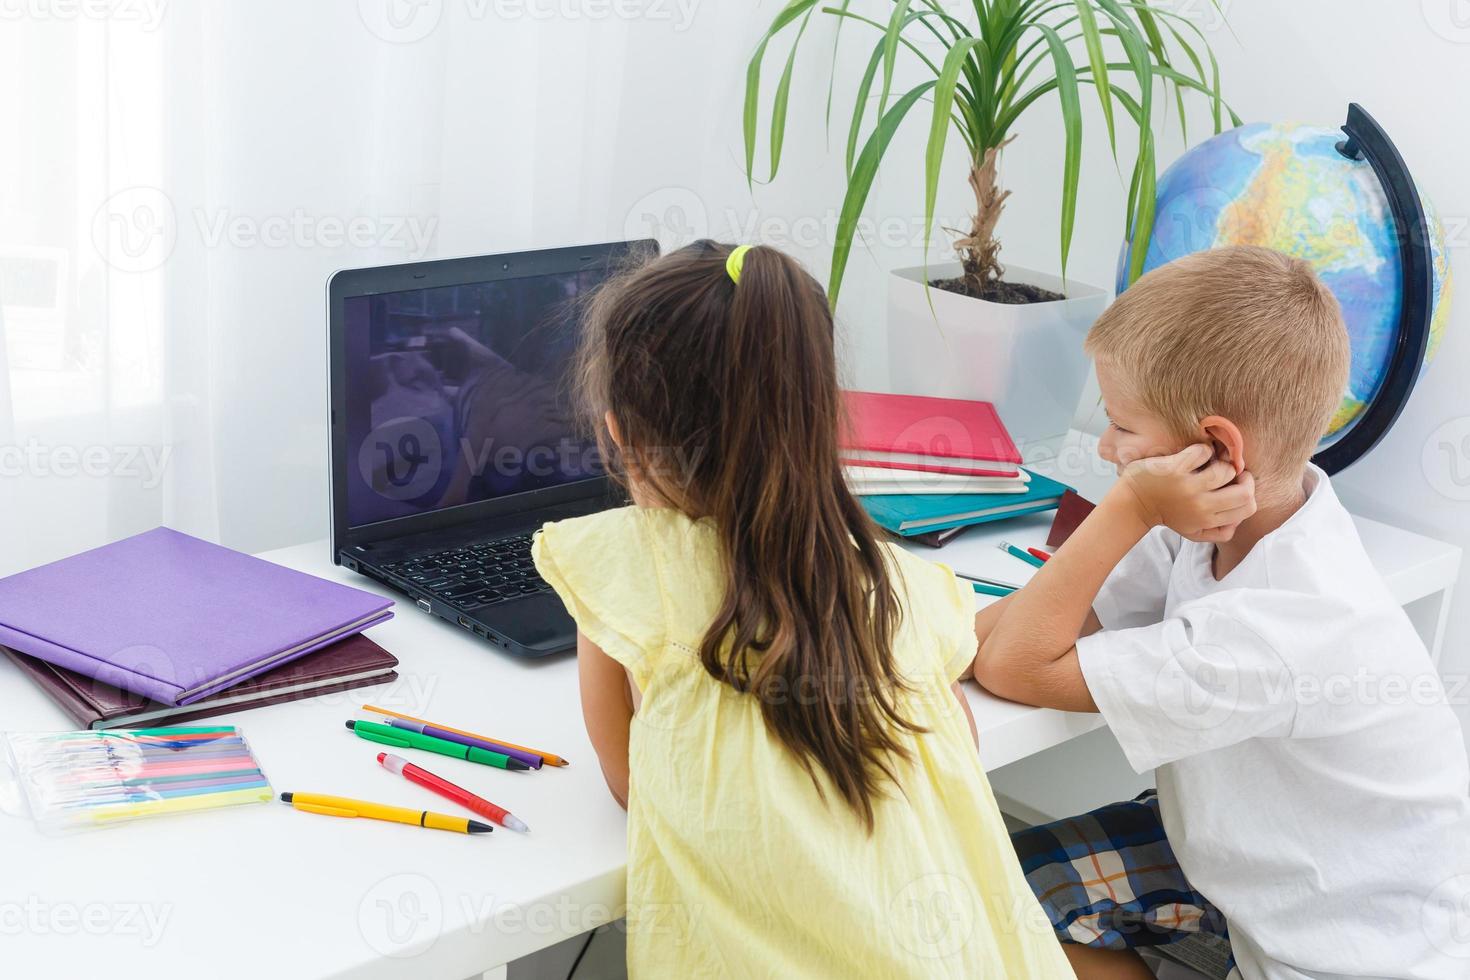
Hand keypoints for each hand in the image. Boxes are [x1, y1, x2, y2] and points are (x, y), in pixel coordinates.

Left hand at [1116, 444, 1256, 541]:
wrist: (1133, 503)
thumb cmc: (1167, 513)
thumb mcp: (1193, 531)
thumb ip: (1219, 531)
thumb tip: (1238, 520)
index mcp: (1208, 520)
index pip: (1248, 507)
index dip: (1248, 493)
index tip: (1238, 484)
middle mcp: (1200, 506)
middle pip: (1244, 492)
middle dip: (1243, 477)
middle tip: (1232, 472)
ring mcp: (1187, 486)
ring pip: (1225, 470)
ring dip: (1222, 462)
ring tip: (1211, 463)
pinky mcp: (1175, 468)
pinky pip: (1203, 451)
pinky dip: (1203, 449)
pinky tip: (1194, 455)